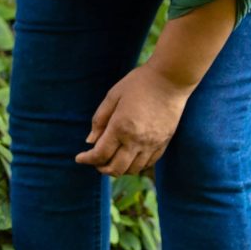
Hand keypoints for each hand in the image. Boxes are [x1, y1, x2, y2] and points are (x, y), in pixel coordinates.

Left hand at [76, 67, 191, 176]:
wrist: (171, 79)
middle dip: (101, 168)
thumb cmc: (139, 83)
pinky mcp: (164, 143)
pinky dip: (136, 166)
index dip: (87, 159)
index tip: (79, 158)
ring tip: (111, 161)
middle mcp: (137, 140)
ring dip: (119, 169)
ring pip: (133, 170)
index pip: (100, 154)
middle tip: (95, 162)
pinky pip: (148, 164)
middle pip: (116, 168)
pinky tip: (129, 158)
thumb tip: (90, 141)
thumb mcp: (113, 96)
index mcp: (120, 127)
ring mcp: (152, 144)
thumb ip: (99, 119)